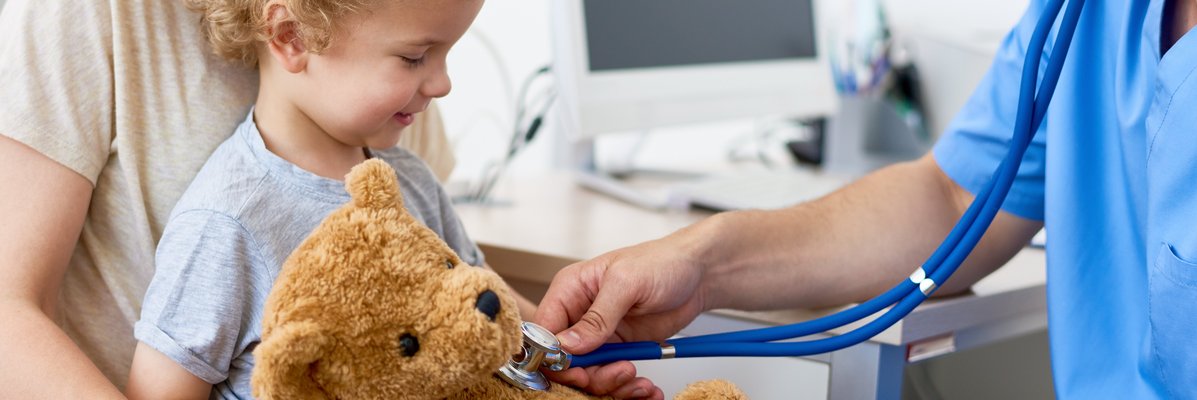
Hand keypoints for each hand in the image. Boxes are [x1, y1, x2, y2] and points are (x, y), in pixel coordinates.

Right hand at [534, 232, 712, 398]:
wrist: (698, 273)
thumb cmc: (662, 262)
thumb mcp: (627, 283)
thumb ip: (597, 316)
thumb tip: (569, 344)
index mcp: (570, 290)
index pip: (544, 329)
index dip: (553, 354)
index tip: (576, 368)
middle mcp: (580, 314)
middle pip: (563, 359)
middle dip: (587, 374)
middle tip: (615, 373)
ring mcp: (600, 334)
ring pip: (588, 373)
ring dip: (610, 383)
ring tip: (635, 377)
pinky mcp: (620, 348)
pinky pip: (612, 375)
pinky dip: (627, 387)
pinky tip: (644, 386)